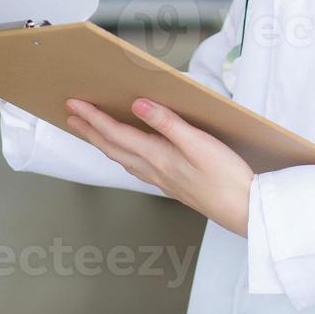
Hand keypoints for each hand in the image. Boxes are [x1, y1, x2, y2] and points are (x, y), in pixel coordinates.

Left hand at [63, 97, 253, 237]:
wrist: (242, 209)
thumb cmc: (225, 177)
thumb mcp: (198, 142)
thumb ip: (167, 123)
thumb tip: (139, 104)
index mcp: (157, 156)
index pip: (116, 133)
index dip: (93, 117)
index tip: (75, 104)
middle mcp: (153, 169)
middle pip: (112, 147)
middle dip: (89, 130)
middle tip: (71, 115)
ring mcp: (160, 178)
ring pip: (122, 158)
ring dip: (103, 142)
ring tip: (91, 131)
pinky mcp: (171, 183)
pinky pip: (135, 166)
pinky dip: (122, 154)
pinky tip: (127, 153)